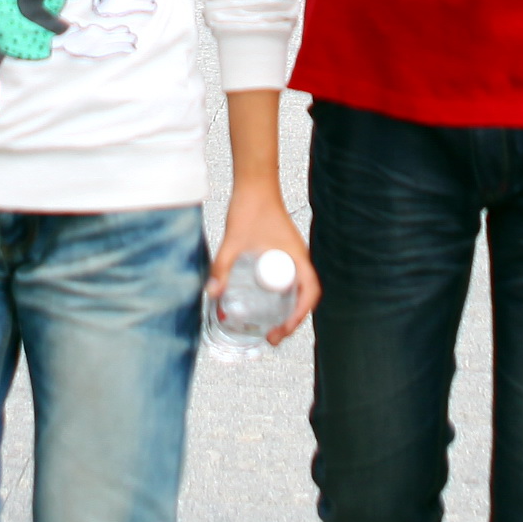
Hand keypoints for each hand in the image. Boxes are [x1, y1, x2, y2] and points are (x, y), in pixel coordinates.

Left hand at [211, 189, 317, 344]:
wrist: (254, 184)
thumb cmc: (250, 207)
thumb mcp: (233, 241)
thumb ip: (222, 266)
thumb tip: (212, 294)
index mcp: (298, 257)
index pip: (310, 293)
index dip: (300, 315)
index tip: (282, 329)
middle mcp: (300, 259)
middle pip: (305, 297)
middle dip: (293, 321)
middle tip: (272, 337)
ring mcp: (292, 256)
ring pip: (297, 290)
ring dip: (289, 311)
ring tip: (270, 328)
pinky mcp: (282, 253)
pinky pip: (288, 280)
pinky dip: (282, 297)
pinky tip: (264, 304)